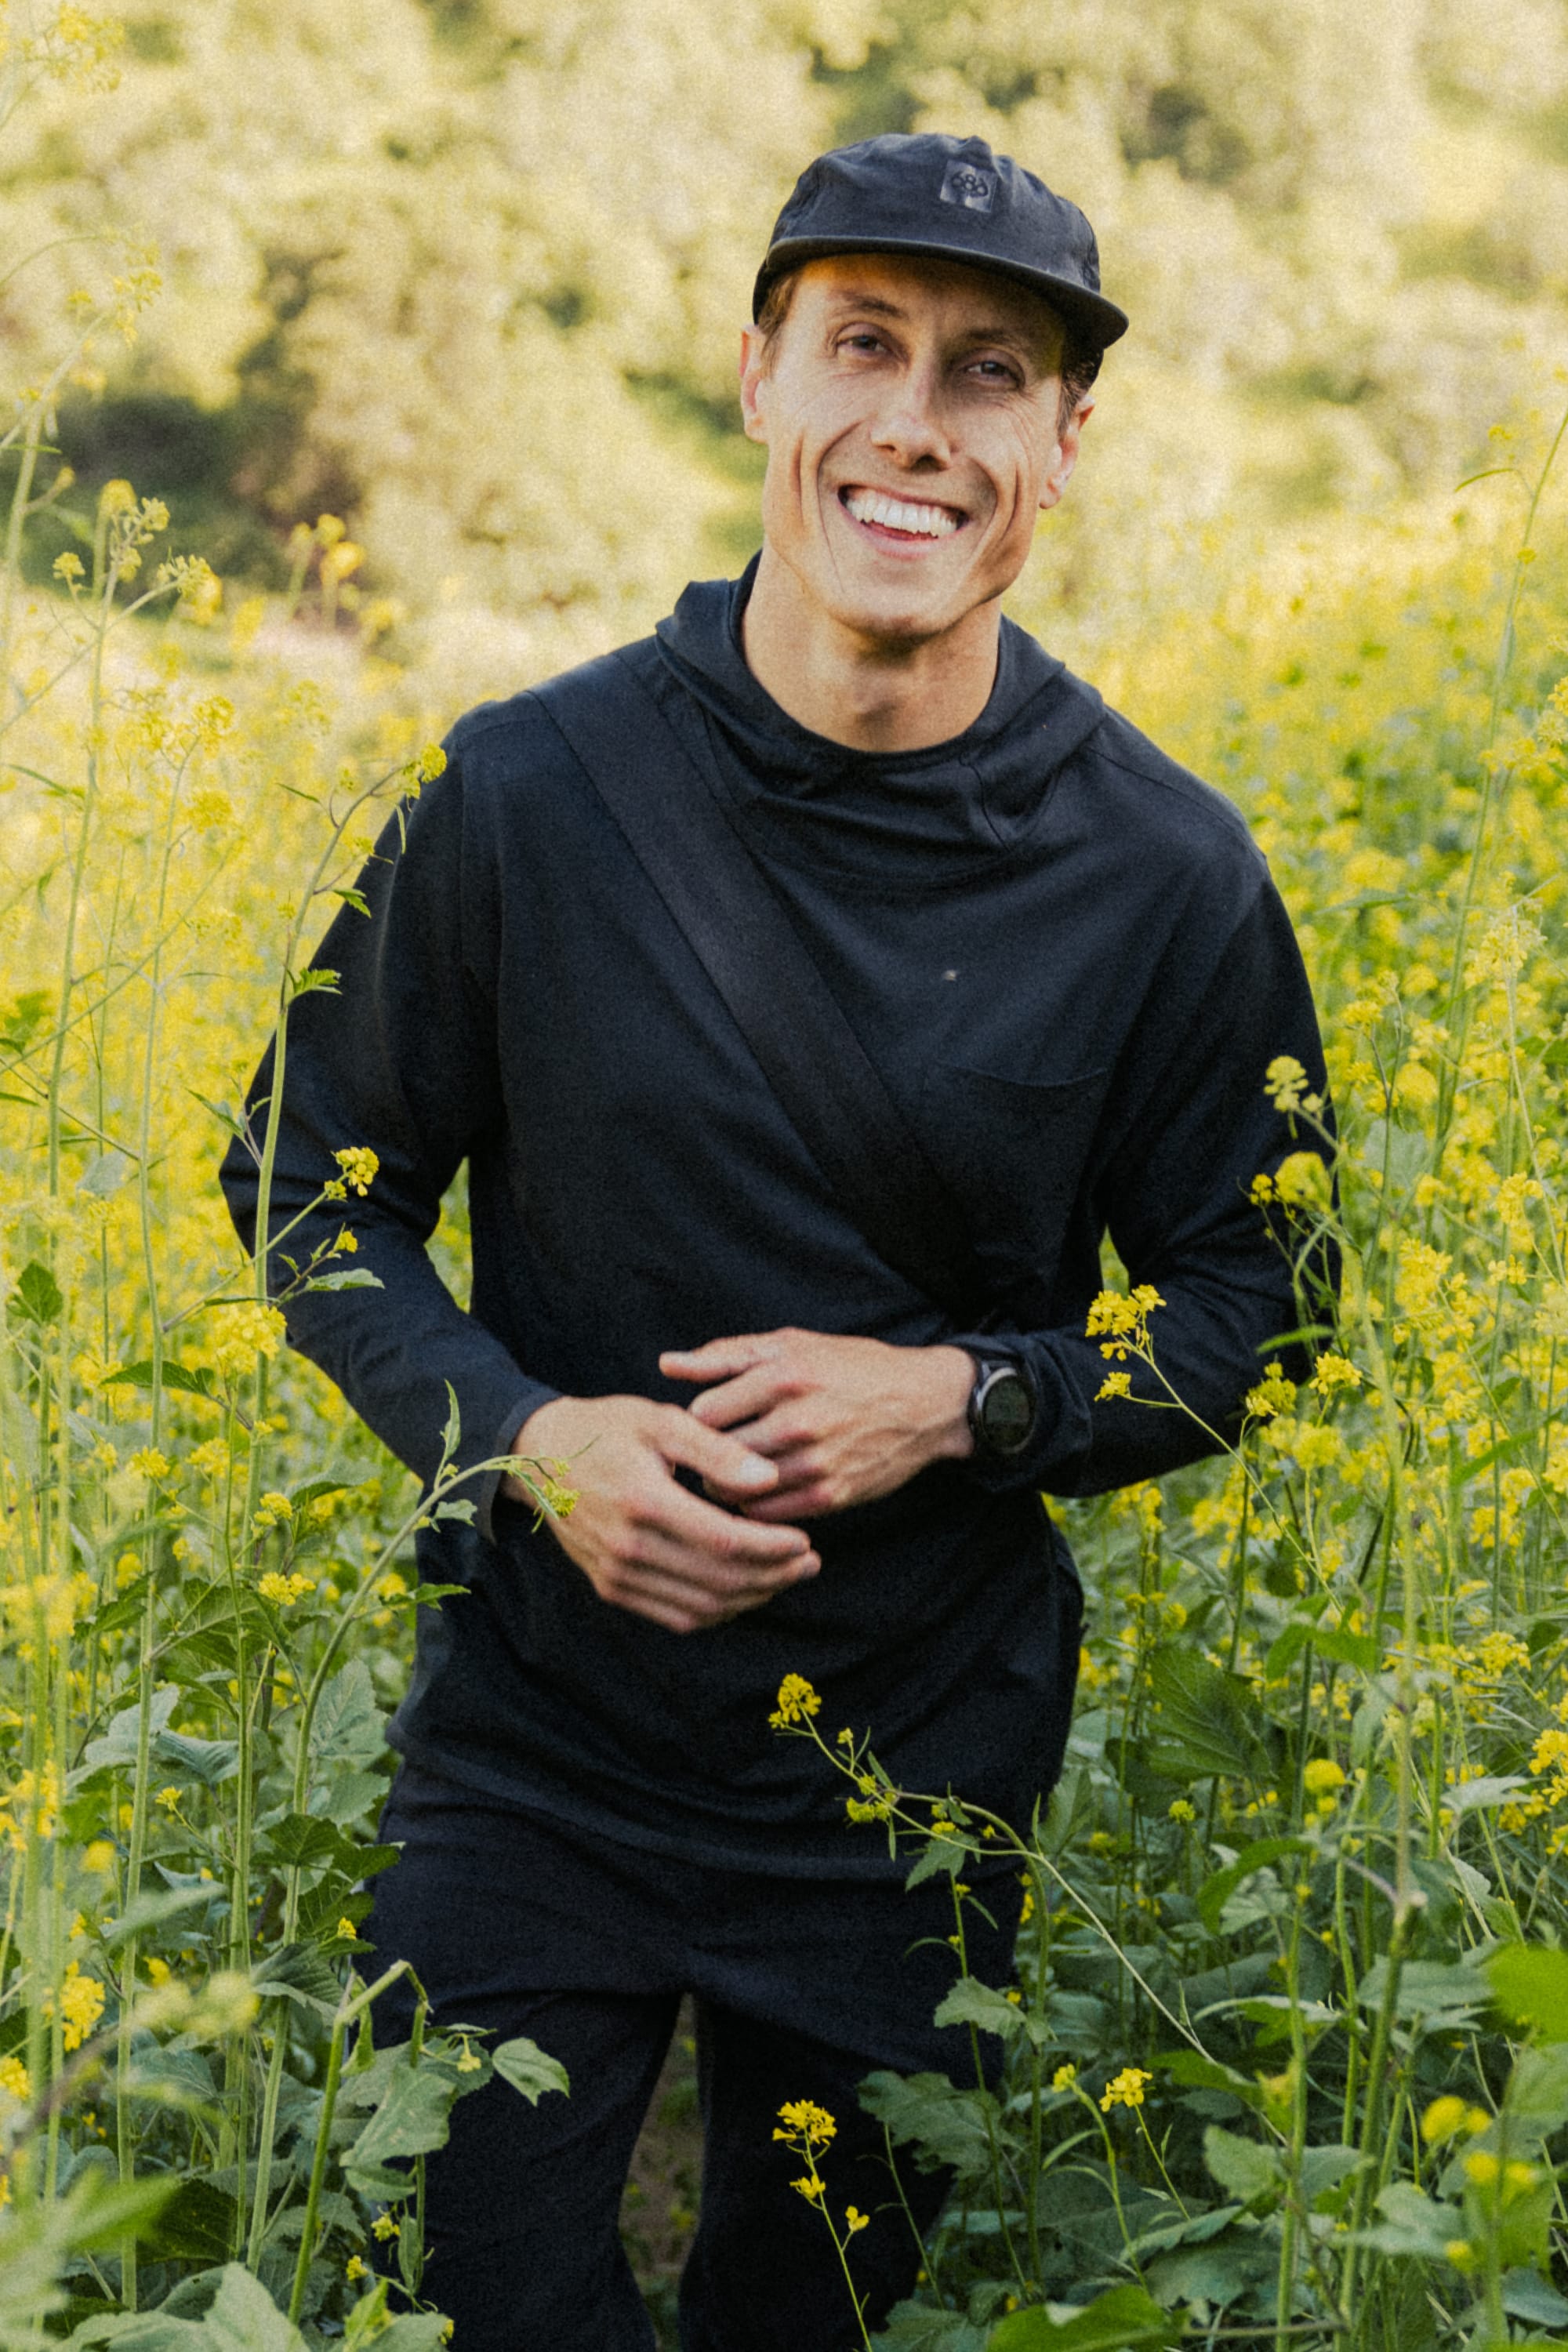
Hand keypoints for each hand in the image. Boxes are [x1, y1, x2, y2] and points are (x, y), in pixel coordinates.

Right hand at [505, 1393, 819, 1634]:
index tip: (805, 1539)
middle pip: (719, 1580)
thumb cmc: (608, 1429)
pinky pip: (676, 1616)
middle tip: (809, 1561)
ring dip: (752, 1597)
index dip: (772, 1547)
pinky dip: (718, 1610)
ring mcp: (616, 1574)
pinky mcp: (611, 1588)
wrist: (541, 1458)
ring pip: (702, 1607)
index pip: (724, 1541)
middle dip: (774, 1576)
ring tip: (786, 1575)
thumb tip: (768, 1480)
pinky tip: (744, 1589)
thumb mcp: (662, 1421)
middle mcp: (627, 1547)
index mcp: (642, 1500)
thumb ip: (717, 1450)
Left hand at [660, 1329, 974, 1521]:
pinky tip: (760, 1490)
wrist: (927, 1404)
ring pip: (737, 1490)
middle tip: (707, 1455)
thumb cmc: (852, 1368)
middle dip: (704, 1457)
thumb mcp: (791, 1345)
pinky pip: (767, 1514)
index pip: (703, 1413)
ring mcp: (816, 1462)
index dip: (693, 1421)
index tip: (701, 1424)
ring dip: (726, 1486)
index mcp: (783, 1375)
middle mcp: (798, 1419)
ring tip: (731, 1473)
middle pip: (715, 1455)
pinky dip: (755, 1507)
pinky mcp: (831, 1496)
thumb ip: (725, 1356)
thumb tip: (667, 1365)